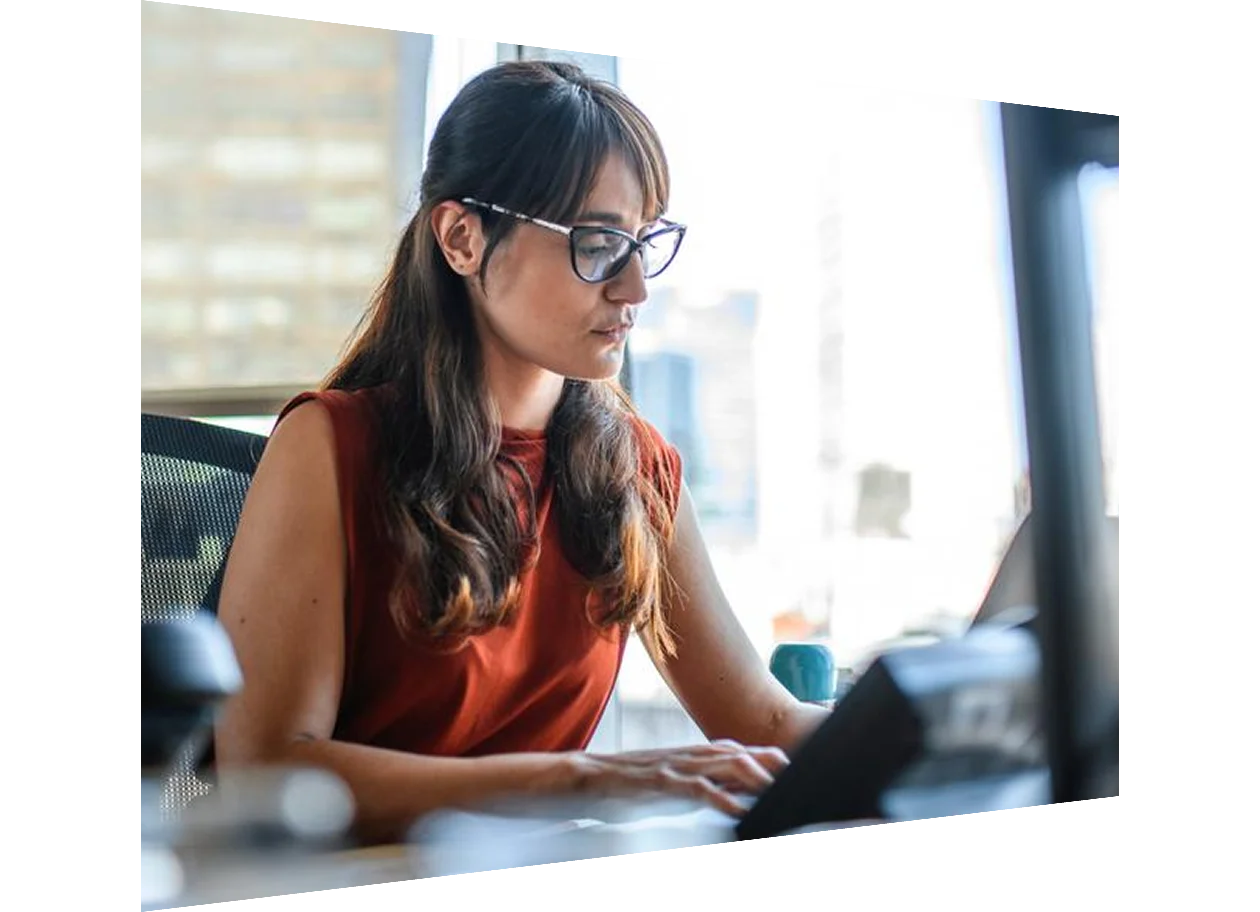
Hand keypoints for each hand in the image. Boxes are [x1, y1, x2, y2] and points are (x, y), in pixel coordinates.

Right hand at [573, 739, 789, 816]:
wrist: (590, 776)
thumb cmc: (631, 784)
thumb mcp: (674, 782)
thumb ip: (704, 786)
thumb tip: (738, 796)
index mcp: (694, 755)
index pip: (738, 751)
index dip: (765, 757)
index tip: (791, 767)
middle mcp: (690, 755)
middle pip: (739, 753)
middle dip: (769, 762)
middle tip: (796, 775)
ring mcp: (677, 765)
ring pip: (723, 764)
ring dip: (753, 775)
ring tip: (776, 789)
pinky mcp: (662, 780)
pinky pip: (698, 788)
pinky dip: (722, 798)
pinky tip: (738, 810)